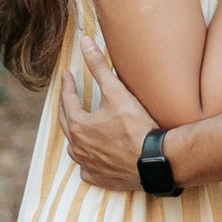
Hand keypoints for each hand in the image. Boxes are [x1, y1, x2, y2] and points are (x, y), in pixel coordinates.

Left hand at [60, 32, 151, 188]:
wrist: (154, 162)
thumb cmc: (136, 127)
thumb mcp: (117, 93)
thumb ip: (99, 67)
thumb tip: (85, 42)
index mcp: (79, 125)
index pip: (67, 100)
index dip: (68, 85)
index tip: (68, 74)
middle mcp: (78, 147)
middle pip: (67, 124)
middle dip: (68, 107)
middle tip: (70, 95)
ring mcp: (87, 165)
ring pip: (75, 148)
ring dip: (76, 135)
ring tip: (80, 125)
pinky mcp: (99, 179)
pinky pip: (86, 169)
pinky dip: (88, 160)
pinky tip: (92, 156)